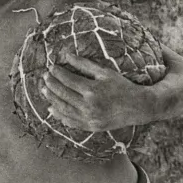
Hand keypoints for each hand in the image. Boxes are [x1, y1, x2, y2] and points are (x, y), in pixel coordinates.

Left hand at [40, 51, 154, 131]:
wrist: (138, 107)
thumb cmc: (122, 86)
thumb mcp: (105, 72)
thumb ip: (84, 64)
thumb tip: (66, 55)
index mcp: (92, 90)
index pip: (68, 80)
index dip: (57, 73)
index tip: (51, 68)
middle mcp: (89, 106)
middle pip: (62, 94)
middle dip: (51, 84)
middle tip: (44, 77)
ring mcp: (89, 119)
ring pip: (63, 109)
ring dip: (51, 99)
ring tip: (44, 90)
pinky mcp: (91, 127)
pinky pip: (70, 122)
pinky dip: (59, 116)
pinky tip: (52, 109)